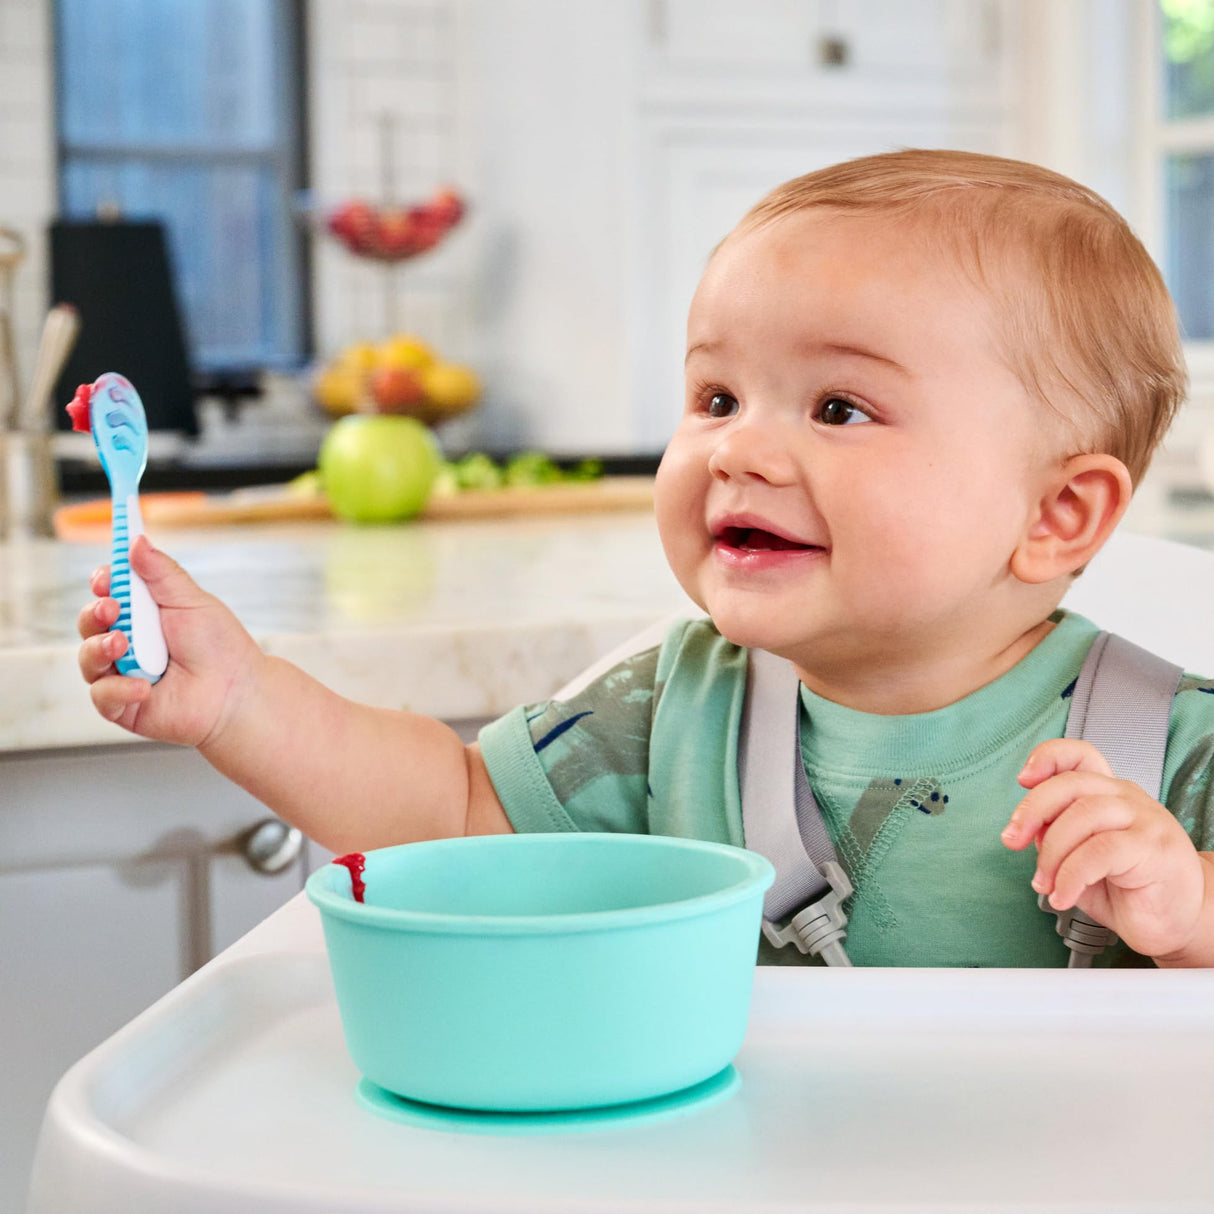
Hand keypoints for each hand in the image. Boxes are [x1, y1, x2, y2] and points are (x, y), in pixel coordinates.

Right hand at [77, 535, 263, 747]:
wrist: (239, 691)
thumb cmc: (219, 646)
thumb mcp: (191, 601)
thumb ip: (161, 573)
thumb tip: (135, 540)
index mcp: (141, 613)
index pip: (106, 593)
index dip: (101, 583)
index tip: (105, 577)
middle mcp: (127, 642)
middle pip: (90, 623)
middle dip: (94, 613)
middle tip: (112, 608)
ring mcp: (122, 674)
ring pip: (88, 658)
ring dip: (100, 648)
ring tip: (123, 644)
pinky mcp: (124, 705)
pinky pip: (102, 696)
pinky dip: (118, 689)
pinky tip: (143, 686)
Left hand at [1002, 737, 1207, 961]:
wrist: (1180, 921)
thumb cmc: (1130, 889)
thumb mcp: (1080, 859)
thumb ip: (1056, 838)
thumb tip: (1030, 829)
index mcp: (1108, 793)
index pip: (1079, 754)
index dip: (1048, 757)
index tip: (1023, 778)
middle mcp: (1126, 798)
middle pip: (1070, 784)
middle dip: (1031, 811)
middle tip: (1012, 840)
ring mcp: (1144, 819)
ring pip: (1082, 816)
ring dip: (1052, 853)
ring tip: (1045, 883)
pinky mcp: (1153, 848)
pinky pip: (1099, 852)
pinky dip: (1071, 876)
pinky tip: (1064, 895)